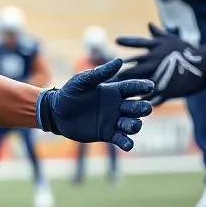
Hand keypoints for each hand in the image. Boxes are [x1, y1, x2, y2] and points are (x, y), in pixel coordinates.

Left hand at [35, 58, 153, 149]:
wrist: (56, 114)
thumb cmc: (68, 94)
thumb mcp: (82, 82)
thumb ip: (99, 73)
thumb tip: (119, 61)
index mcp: (114, 90)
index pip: (133, 88)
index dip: (143, 86)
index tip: (150, 86)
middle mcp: (117, 106)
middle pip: (138, 107)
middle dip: (143, 108)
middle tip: (143, 108)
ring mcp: (114, 121)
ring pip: (133, 124)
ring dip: (135, 125)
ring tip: (128, 125)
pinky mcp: (107, 134)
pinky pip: (122, 139)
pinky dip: (127, 143)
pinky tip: (128, 145)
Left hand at [116, 24, 205, 104]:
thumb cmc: (188, 51)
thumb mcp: (172, 40)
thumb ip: (158, 34)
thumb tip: (149, 25)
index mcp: (155, 48)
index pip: (137, 43)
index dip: (126, 42)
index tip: (116, 40)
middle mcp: (153, 60)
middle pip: (130, 67)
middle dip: (117, 74)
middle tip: (104, 79)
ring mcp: (159, 74)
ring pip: (137, 83)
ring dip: (126, 89)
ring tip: (114, 95)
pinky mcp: (165, 88)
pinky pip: (151, 96)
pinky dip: (143, 100)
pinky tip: (134, 105)